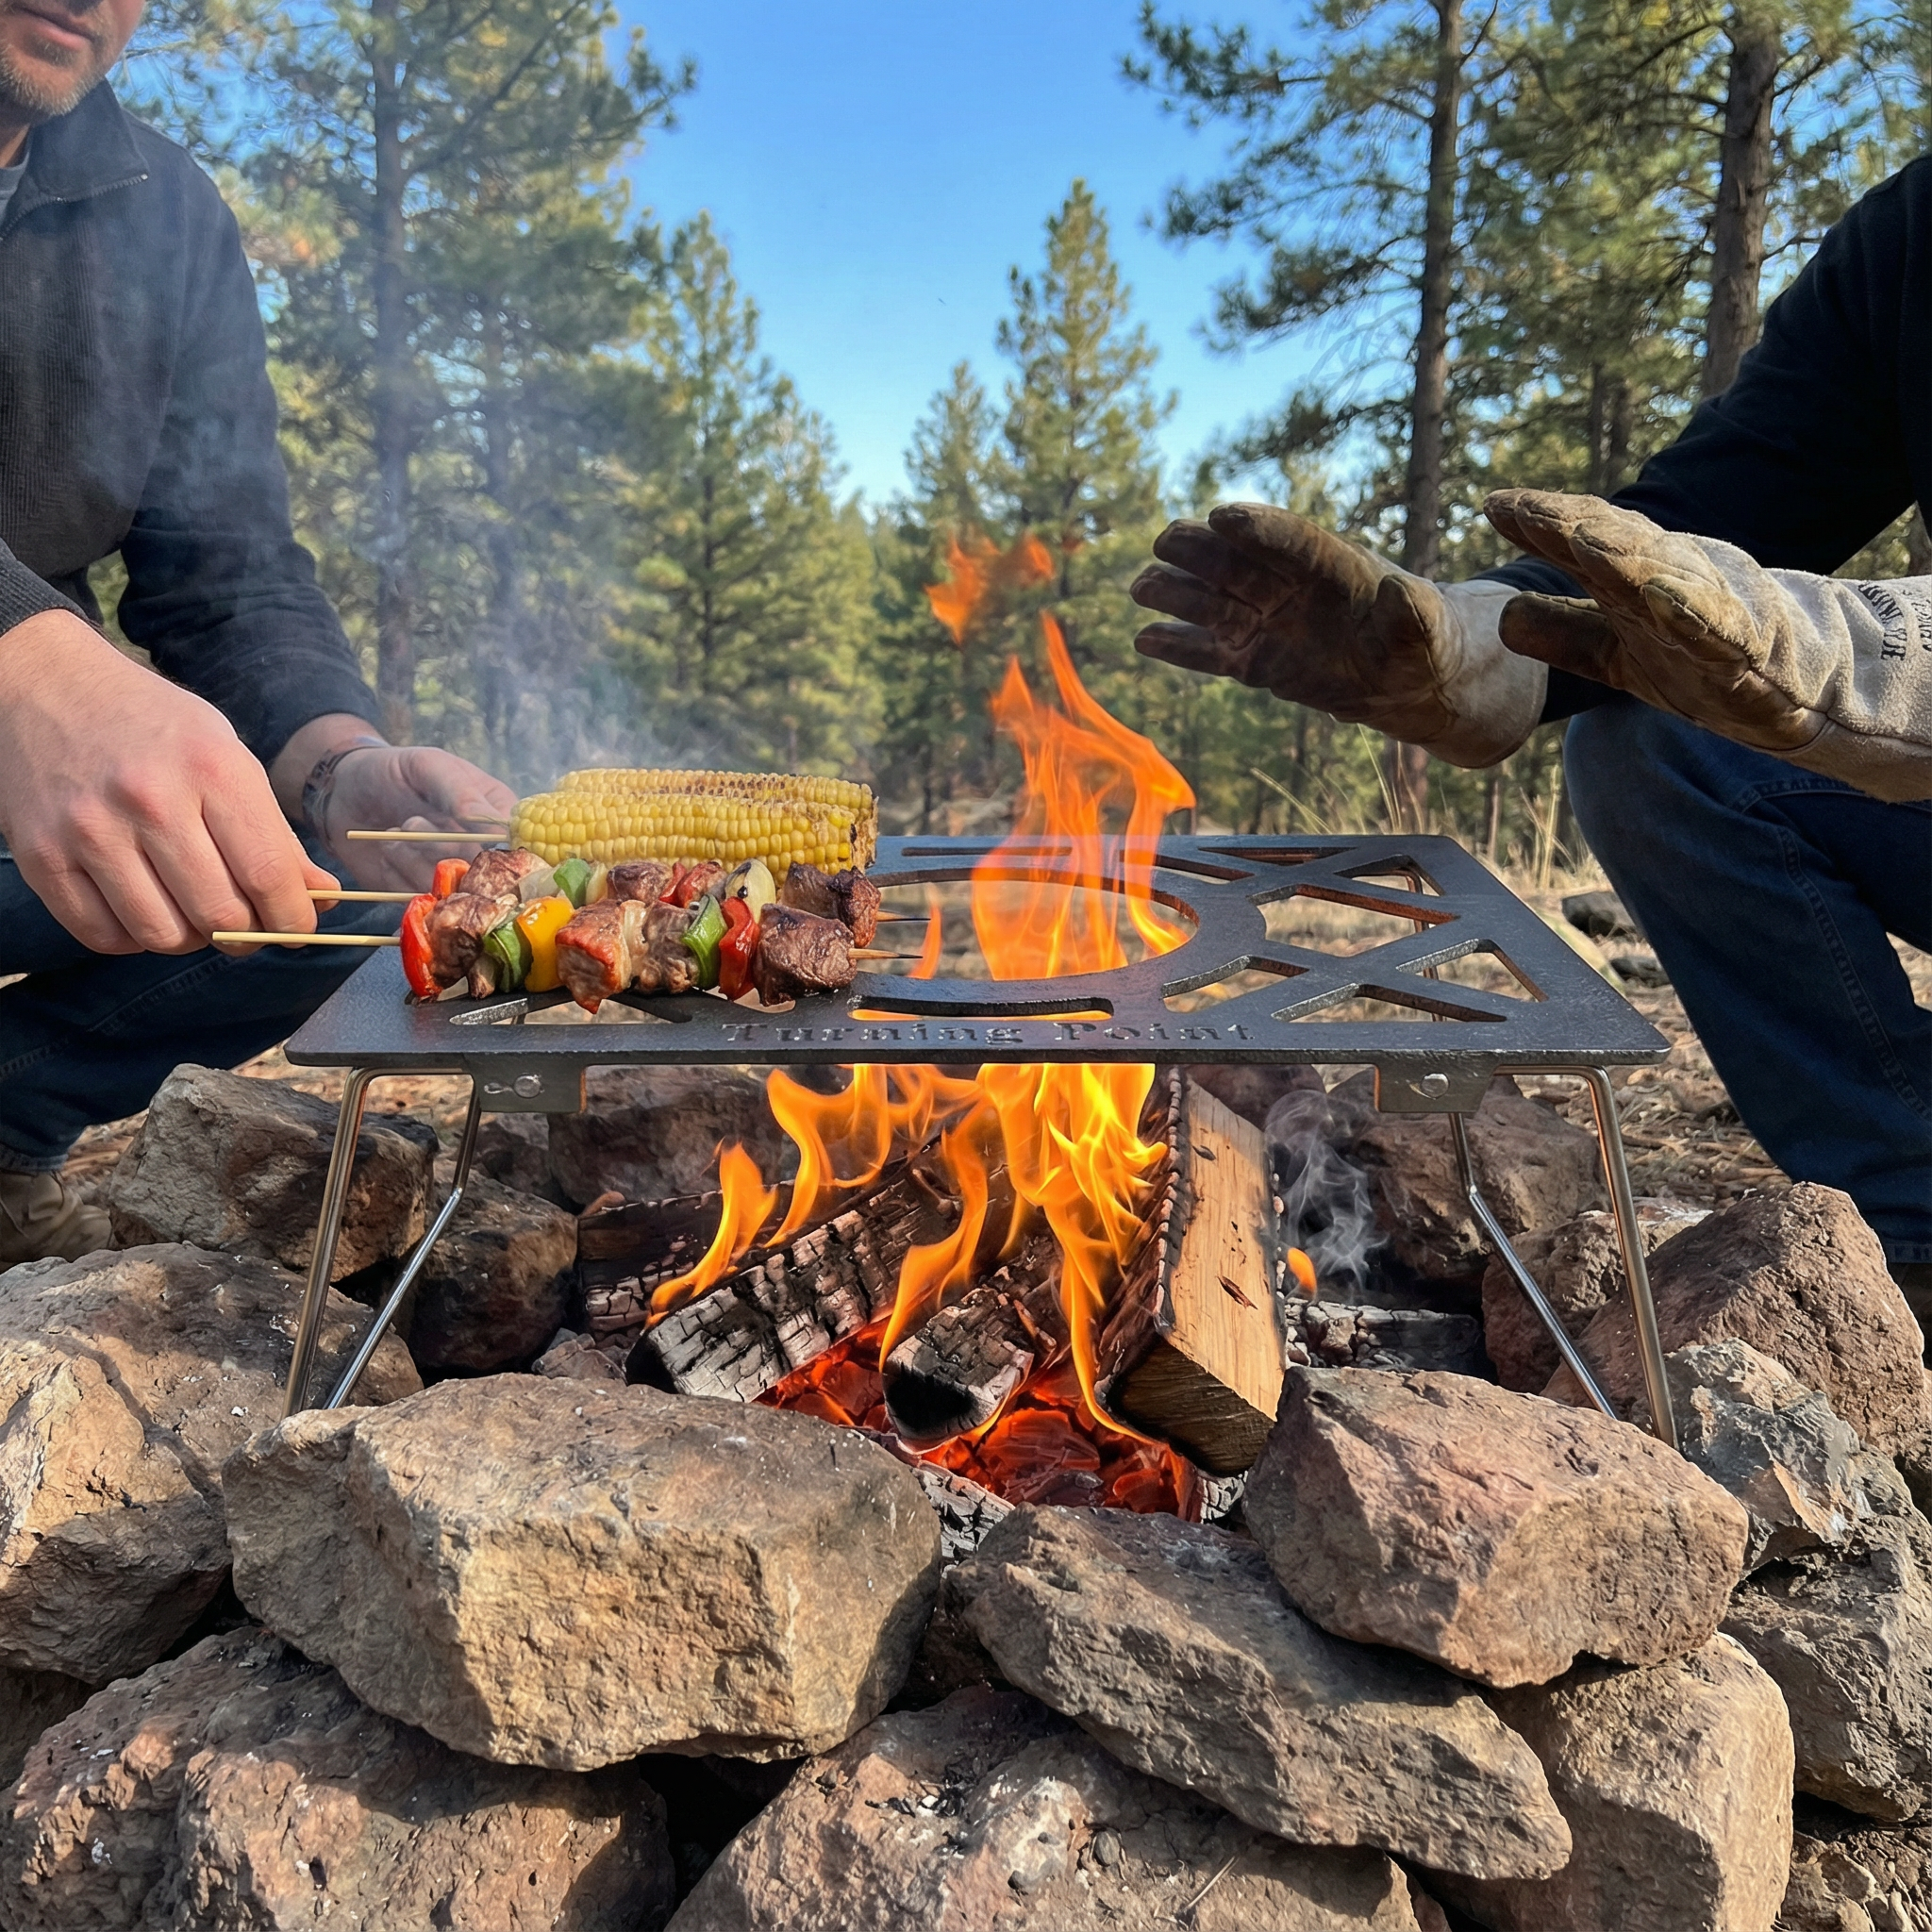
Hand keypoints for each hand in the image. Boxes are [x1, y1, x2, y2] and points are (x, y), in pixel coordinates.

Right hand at [0, 612, 336, 953]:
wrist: (50, 688)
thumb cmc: (156, 727)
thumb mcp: (228, 757)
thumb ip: (275, 833)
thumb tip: (323, 896)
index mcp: (211, 768)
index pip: (268, 873)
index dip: (293, 917)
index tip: (297, 928)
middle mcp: (150, 799)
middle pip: (219, 913)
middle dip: (246, 935)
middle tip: (248, 926)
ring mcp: (89, 830)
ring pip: (163, 935)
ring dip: (191, 940)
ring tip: (195, 914)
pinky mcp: (41, 856)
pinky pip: (103, 936)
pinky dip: (135, 939)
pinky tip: (147, 908)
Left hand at [311, 740, 516, 892]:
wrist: (344, 792)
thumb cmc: (395, 771)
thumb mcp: (429, 766)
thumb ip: (461, 792)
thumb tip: (494, 828)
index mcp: (497, 817)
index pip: (517, 845)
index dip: (495, 848)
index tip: (463, 836)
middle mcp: (483, 852)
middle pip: (482, 874)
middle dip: (441, 850)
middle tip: (411, 821)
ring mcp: (453, 877)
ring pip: (449, 891)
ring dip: (413, 861)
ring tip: (393, 833)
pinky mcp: (422, 895)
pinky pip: (419, 902)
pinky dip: (397, 877)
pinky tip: (388, 853)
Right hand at [1129, 502, 1541, 765]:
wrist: (1405, 675)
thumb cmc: (1420, 642)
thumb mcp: (1425, 630)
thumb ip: (1411, 613)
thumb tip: (1398, 593)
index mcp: (1333, 567)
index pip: (1289, 538)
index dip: (1257, 526)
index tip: (1222, 515)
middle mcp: (1290, 587)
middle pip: (1239, 562)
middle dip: (1202, 550)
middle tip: (1166, 539)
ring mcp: (1267, 621)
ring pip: (1215, 602)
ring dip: (1178, 593)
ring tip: (1142, 586)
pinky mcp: (1253, 659)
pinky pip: (1211, 652)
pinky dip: (1180, 647)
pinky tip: (1144, 640)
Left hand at [1487, 488, 1931, 800]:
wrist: (1791, 690)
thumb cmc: (1696, 662)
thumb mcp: (1617, 652)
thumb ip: (1563, 632)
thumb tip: (1502, 616)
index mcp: (1639, 579)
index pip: (1584, 542)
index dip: (1542, 523)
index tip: (1495, 505)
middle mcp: (1672, 581)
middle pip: (1617, 545)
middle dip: (1572, 524)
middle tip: (1525, 507)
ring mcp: (1709, 610)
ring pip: (1662, 575)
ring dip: (1623, 556)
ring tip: (1579, 539)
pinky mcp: (1743, 648)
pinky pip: (1715, 627)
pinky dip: (1689, 612)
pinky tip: (1661, 599)